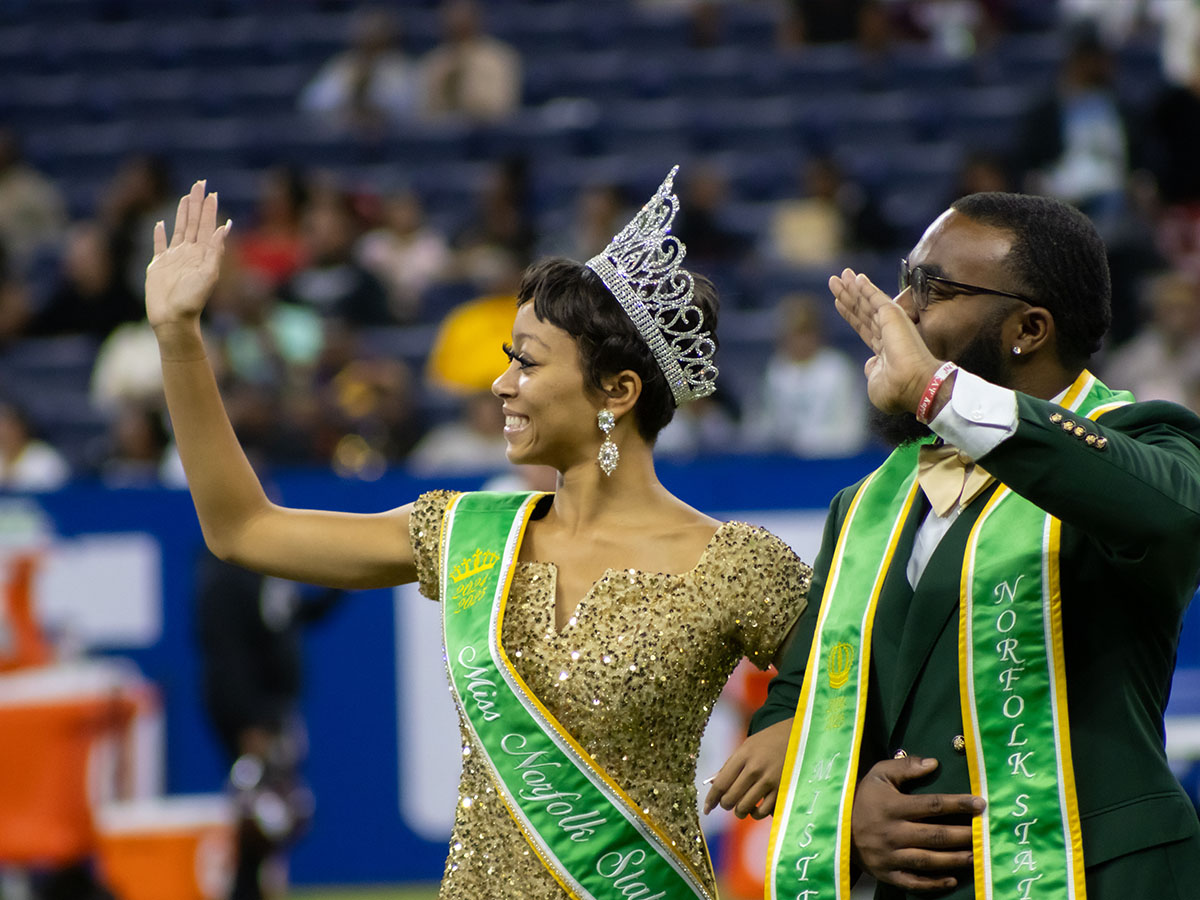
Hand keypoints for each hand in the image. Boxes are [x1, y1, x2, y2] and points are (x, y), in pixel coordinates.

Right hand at [145, 180, 230, 330]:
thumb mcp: (208, 275)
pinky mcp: (157, 266)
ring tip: (185, 197)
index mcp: (202, 254)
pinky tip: (160, 224)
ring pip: (178, 229)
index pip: (205, 225)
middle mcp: (189, 253)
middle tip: (199, 184)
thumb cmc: (192, 301)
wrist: (173, 320)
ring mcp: (173, 259)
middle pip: (193, 222)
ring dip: (182, 213)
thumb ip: (215, 251)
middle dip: (196, 203)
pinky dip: (159, 235)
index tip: (211, 191)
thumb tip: (224, 227)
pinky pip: (159, 246)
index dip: (208, 208)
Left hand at [703, 718, 791, 818]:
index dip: (711, 799)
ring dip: (740, 811)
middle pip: (731, 798)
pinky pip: (763, 812)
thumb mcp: (746, 747)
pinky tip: (756, 807)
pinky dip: (756, 814)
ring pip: (745, 808)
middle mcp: (755, 769)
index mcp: (743, 756)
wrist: (799, 736)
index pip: (721, 784)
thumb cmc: (768, 742)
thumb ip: (730, 766)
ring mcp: (770, 781)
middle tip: (728, 803)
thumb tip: (714, 786)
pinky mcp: (783, 790)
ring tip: (741, 806)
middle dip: (726, 805)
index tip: (706, 808)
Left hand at [829, 269, 941, 414]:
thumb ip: (871, 370)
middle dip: (848, 296)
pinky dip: (866, 287)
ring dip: (852, 289)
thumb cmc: (896, 391)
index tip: (838, 302)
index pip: (863, 327)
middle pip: (862, 311)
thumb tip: (870, 364)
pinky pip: (875, 298)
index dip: (850, 314)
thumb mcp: (876, 384)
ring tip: (837, 277)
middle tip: (834, 281)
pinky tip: (856, 278)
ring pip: (866, 302)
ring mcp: (891, 324)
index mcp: (885, 351)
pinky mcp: (892, 316)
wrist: (913, 386)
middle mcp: (888, 335)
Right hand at [851, 756, 983, 891]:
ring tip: (976, 855)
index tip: (980, 804)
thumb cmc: (862, 798)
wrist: (836, 827)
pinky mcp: (888, 874)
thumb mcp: (878, 775)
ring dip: (955, 859)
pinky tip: (952, 879)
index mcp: (892, 806)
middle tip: (983, 833)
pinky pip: (914, 882)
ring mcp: (890, 856)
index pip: (931, 805)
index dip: (957, 804)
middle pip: (935, 835)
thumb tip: (934, 763)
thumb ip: (905, 767)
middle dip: (963, 834)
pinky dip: (934, 883)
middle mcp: (892, 833)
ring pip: (928, 860)